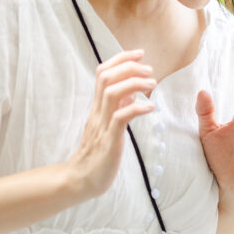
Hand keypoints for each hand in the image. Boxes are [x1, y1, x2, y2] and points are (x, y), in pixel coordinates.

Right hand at [67, 49, 155, 197]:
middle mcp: (97, 112)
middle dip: (129, 67)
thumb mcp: (108, 126)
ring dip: (135, 84)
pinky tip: (150, 108)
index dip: (121, 59)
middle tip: (149, 69)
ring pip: (112, 93)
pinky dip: (137, 108)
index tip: (139, 53)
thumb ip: (118, 107)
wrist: (81, 180)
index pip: (103, 73)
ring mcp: (102, 126)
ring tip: (152, 84)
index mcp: (97, 107)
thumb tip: (133, 91)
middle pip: (105, 77)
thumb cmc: (98, 154)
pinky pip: (120, 118)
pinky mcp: (109, 141)